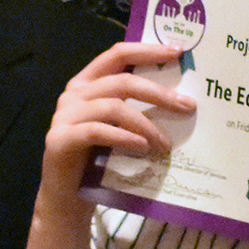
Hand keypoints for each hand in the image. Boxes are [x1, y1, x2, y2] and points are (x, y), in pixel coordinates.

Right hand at [38, 40, 192, 204]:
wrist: (67, 198)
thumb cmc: (98, 160)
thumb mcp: (119, 128)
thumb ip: (136, 109)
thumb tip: (182, 100)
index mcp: (88, 83)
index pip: (118, 55)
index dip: (147, 50)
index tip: (178, 51)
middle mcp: (73, 94)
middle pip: (121, 82)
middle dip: (158, 93)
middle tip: (188, 107)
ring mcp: (64, 116)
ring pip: (113, 107)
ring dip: (146, 124)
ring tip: (166, 144)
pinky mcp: (60, 139)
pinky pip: (97, 131)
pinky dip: (123, 137)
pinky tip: (142, 147)